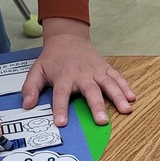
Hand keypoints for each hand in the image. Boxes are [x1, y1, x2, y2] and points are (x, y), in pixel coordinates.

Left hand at [19, 18, 135, 125]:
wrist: (67, 37)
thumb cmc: (53, 58)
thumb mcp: (37, 70)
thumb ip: (30, 88)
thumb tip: (27, 105)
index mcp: (64, 76)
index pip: (61, 94)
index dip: (61, 108)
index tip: (62, 122)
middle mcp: (81, 74)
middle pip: (90, 91)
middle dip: (96, 106)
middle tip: (101, 121)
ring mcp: (95, 71)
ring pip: (108, 84)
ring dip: (118, 97)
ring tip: (126, 110)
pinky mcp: (105, 68)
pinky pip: (117, 77)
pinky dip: (125, 86)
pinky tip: (132, 97)